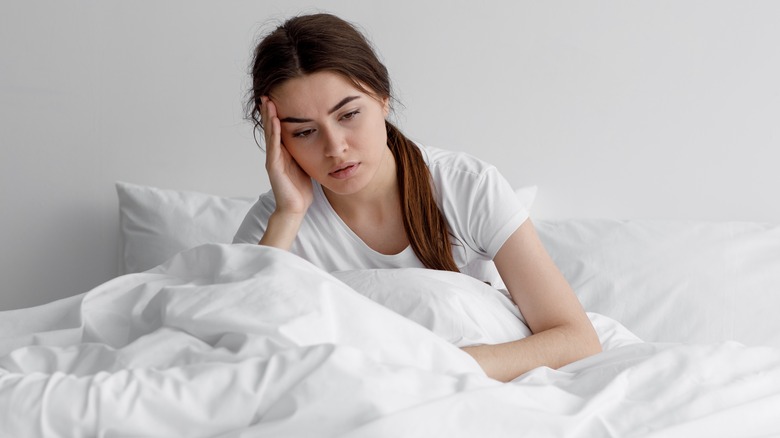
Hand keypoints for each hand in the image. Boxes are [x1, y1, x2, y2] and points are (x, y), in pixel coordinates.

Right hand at [261, 96, 313, 215]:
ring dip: (269, 117)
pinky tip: (274, 121)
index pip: (279, 128)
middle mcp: (276, 153)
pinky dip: (274, 133)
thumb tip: (319, 137)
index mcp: (284, 151)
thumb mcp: (306, 163)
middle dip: (270, 110)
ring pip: (270, 133)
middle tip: (268, 93)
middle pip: (272, 127)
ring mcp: (273, 159)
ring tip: (267, 101)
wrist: (295, 208)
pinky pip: (274, 146)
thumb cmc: (301, 188)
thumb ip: (308, 150)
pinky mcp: (273, 167)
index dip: (278, 113)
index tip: (278, 96)